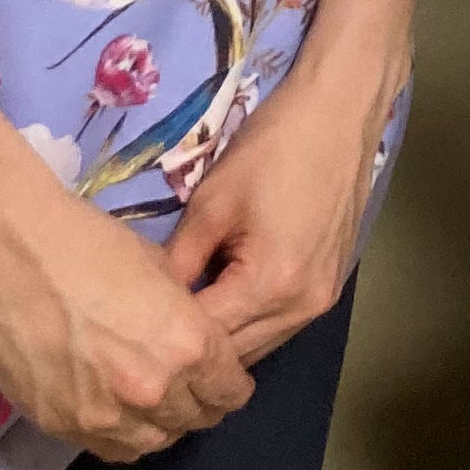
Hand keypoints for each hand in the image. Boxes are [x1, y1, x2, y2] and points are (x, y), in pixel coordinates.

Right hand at [0, 159, 254, 462]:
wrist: (10, 254)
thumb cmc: (88, 243)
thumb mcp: (159, 269)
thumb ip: (182, 318)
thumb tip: (188, 337)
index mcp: (188, 346)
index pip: (230, 391)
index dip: (230, 381)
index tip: (221, 373)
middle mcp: (154, 392)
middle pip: (196, 420)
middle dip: (199, 402)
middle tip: (188, 385)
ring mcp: (106, 417)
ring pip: (155, 442)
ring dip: (161, 424)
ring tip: (151, 400)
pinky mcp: (63, 427)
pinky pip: (109, 449)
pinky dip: (121, 434)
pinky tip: (115, 410)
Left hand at [165, 36, 402, 371]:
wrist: (340, 113)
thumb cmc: (273, 148)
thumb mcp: (212, 201)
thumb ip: (179, 261)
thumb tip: (149, 302)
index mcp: (270, 285)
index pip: (205, 337)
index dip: (165, 337)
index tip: (129, 330)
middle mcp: (301, 308)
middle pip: (234, 356)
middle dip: (193, 350)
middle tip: (148, 333)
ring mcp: (320, 303)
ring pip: (258, 348)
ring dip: (221, 343)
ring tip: (180, 322)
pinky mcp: (328, 291)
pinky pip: (279, 327)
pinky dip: (248, 325)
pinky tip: (220, 305)